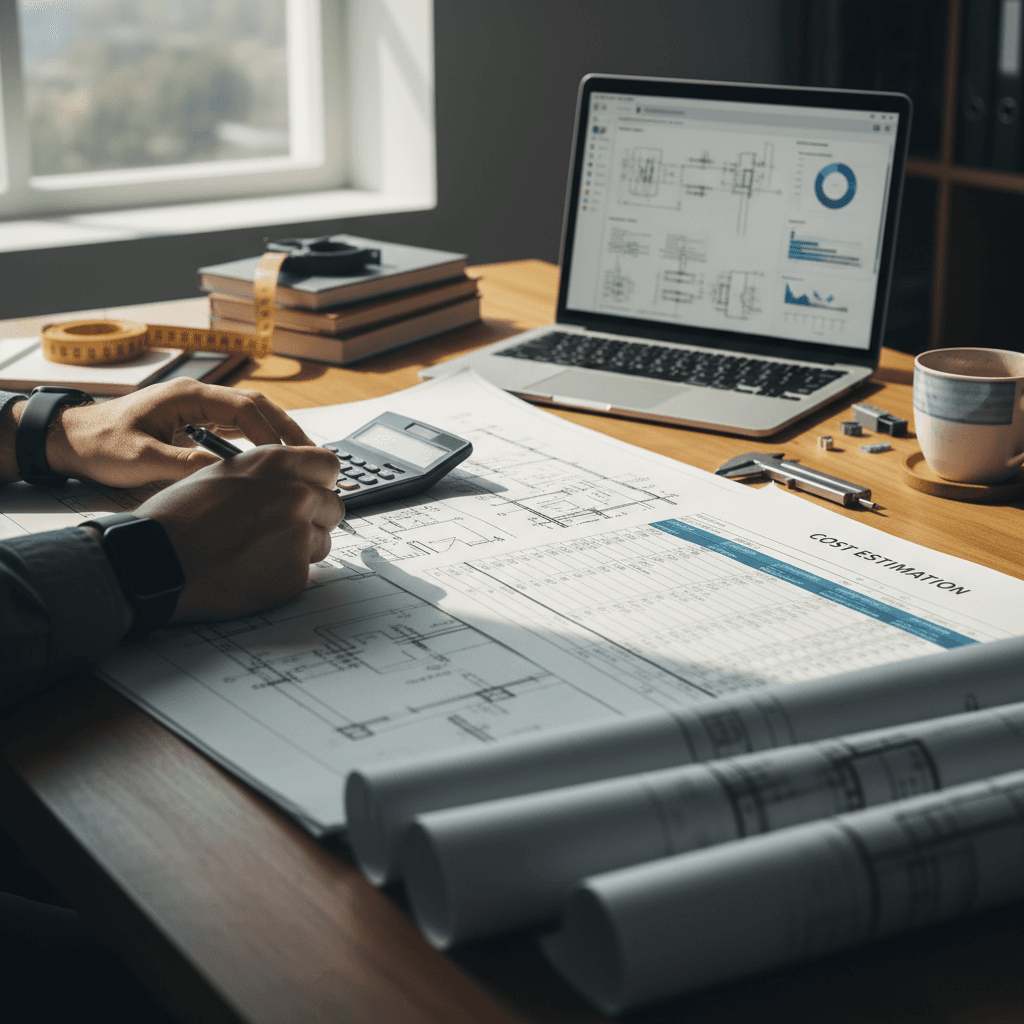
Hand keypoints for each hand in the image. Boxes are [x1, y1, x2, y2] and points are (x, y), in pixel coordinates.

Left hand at [46, 377, 314, 486]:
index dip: (273, 432)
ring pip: (249, 416)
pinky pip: (236, 428)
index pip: (245, 407)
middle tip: (312, 457)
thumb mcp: (140, 458)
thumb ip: (184, 465)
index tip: (291, 457)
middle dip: (287, 430)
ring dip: (276, 435)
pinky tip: (269, 462)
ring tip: (300, 460)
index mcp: (187, 396)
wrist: (68, 440)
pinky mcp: (193, 424)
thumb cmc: (98, 444)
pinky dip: (257, 442)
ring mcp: (196, 409)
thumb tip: (227, 475)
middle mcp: (197, 397)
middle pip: (256, 406)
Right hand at [133, 445, 343, 620]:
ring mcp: (299, 537)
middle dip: (315, 516)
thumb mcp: (225, 474)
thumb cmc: (179, 517)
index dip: (318, 480)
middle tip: (283, 527)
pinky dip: (282, 574)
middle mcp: (296, 496)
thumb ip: (268, 475)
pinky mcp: (294, 575)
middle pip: (333, 506)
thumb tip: (295, 483)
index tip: (310, 490)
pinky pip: (303, 572)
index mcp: (277, 463)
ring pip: (323, 541)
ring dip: (301, 546)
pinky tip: (249, 572)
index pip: (329, 465)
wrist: (157, 560)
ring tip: (258, 550)